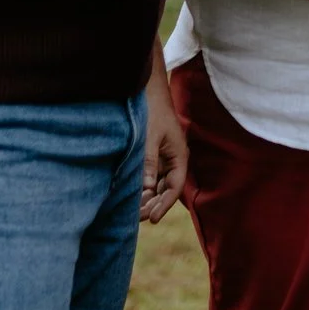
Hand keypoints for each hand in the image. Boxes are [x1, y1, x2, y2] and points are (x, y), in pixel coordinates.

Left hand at [141, 67, 186, 222]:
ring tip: (132, 211)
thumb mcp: (149, 138)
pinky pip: (149, 177)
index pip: (175, 188)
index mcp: (179, 156)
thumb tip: (146, 190)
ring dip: (147, 198)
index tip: (153, 219)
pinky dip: (141, 188)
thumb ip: (148, 163)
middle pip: (166, 190)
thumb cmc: (151, 111)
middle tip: (137, 218)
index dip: (164, 205)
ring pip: (157, 186)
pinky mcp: (152, 155)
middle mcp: (173, 160)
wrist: (147, 90)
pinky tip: (130, 195)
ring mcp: (162, 158)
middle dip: (154, 205)